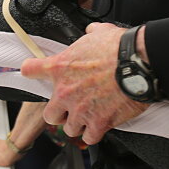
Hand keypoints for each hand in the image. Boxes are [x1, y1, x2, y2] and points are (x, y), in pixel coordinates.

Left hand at [21, 22, 147, 144]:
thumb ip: (89, 34)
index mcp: (61, 67)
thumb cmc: (119, 47)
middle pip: (49, 114)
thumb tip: (92, 31)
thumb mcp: (99, 32)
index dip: (31, 71)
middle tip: (70, 108)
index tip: (33, 73)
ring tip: (88, 118)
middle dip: (60, 113)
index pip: (30, 70)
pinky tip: (100, 126)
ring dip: (78, 124)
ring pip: (69, 129)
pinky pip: (89, 138)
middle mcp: (65, 91)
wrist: (137, 63)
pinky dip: (94, 134)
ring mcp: (80, 110)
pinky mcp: (98, 123)